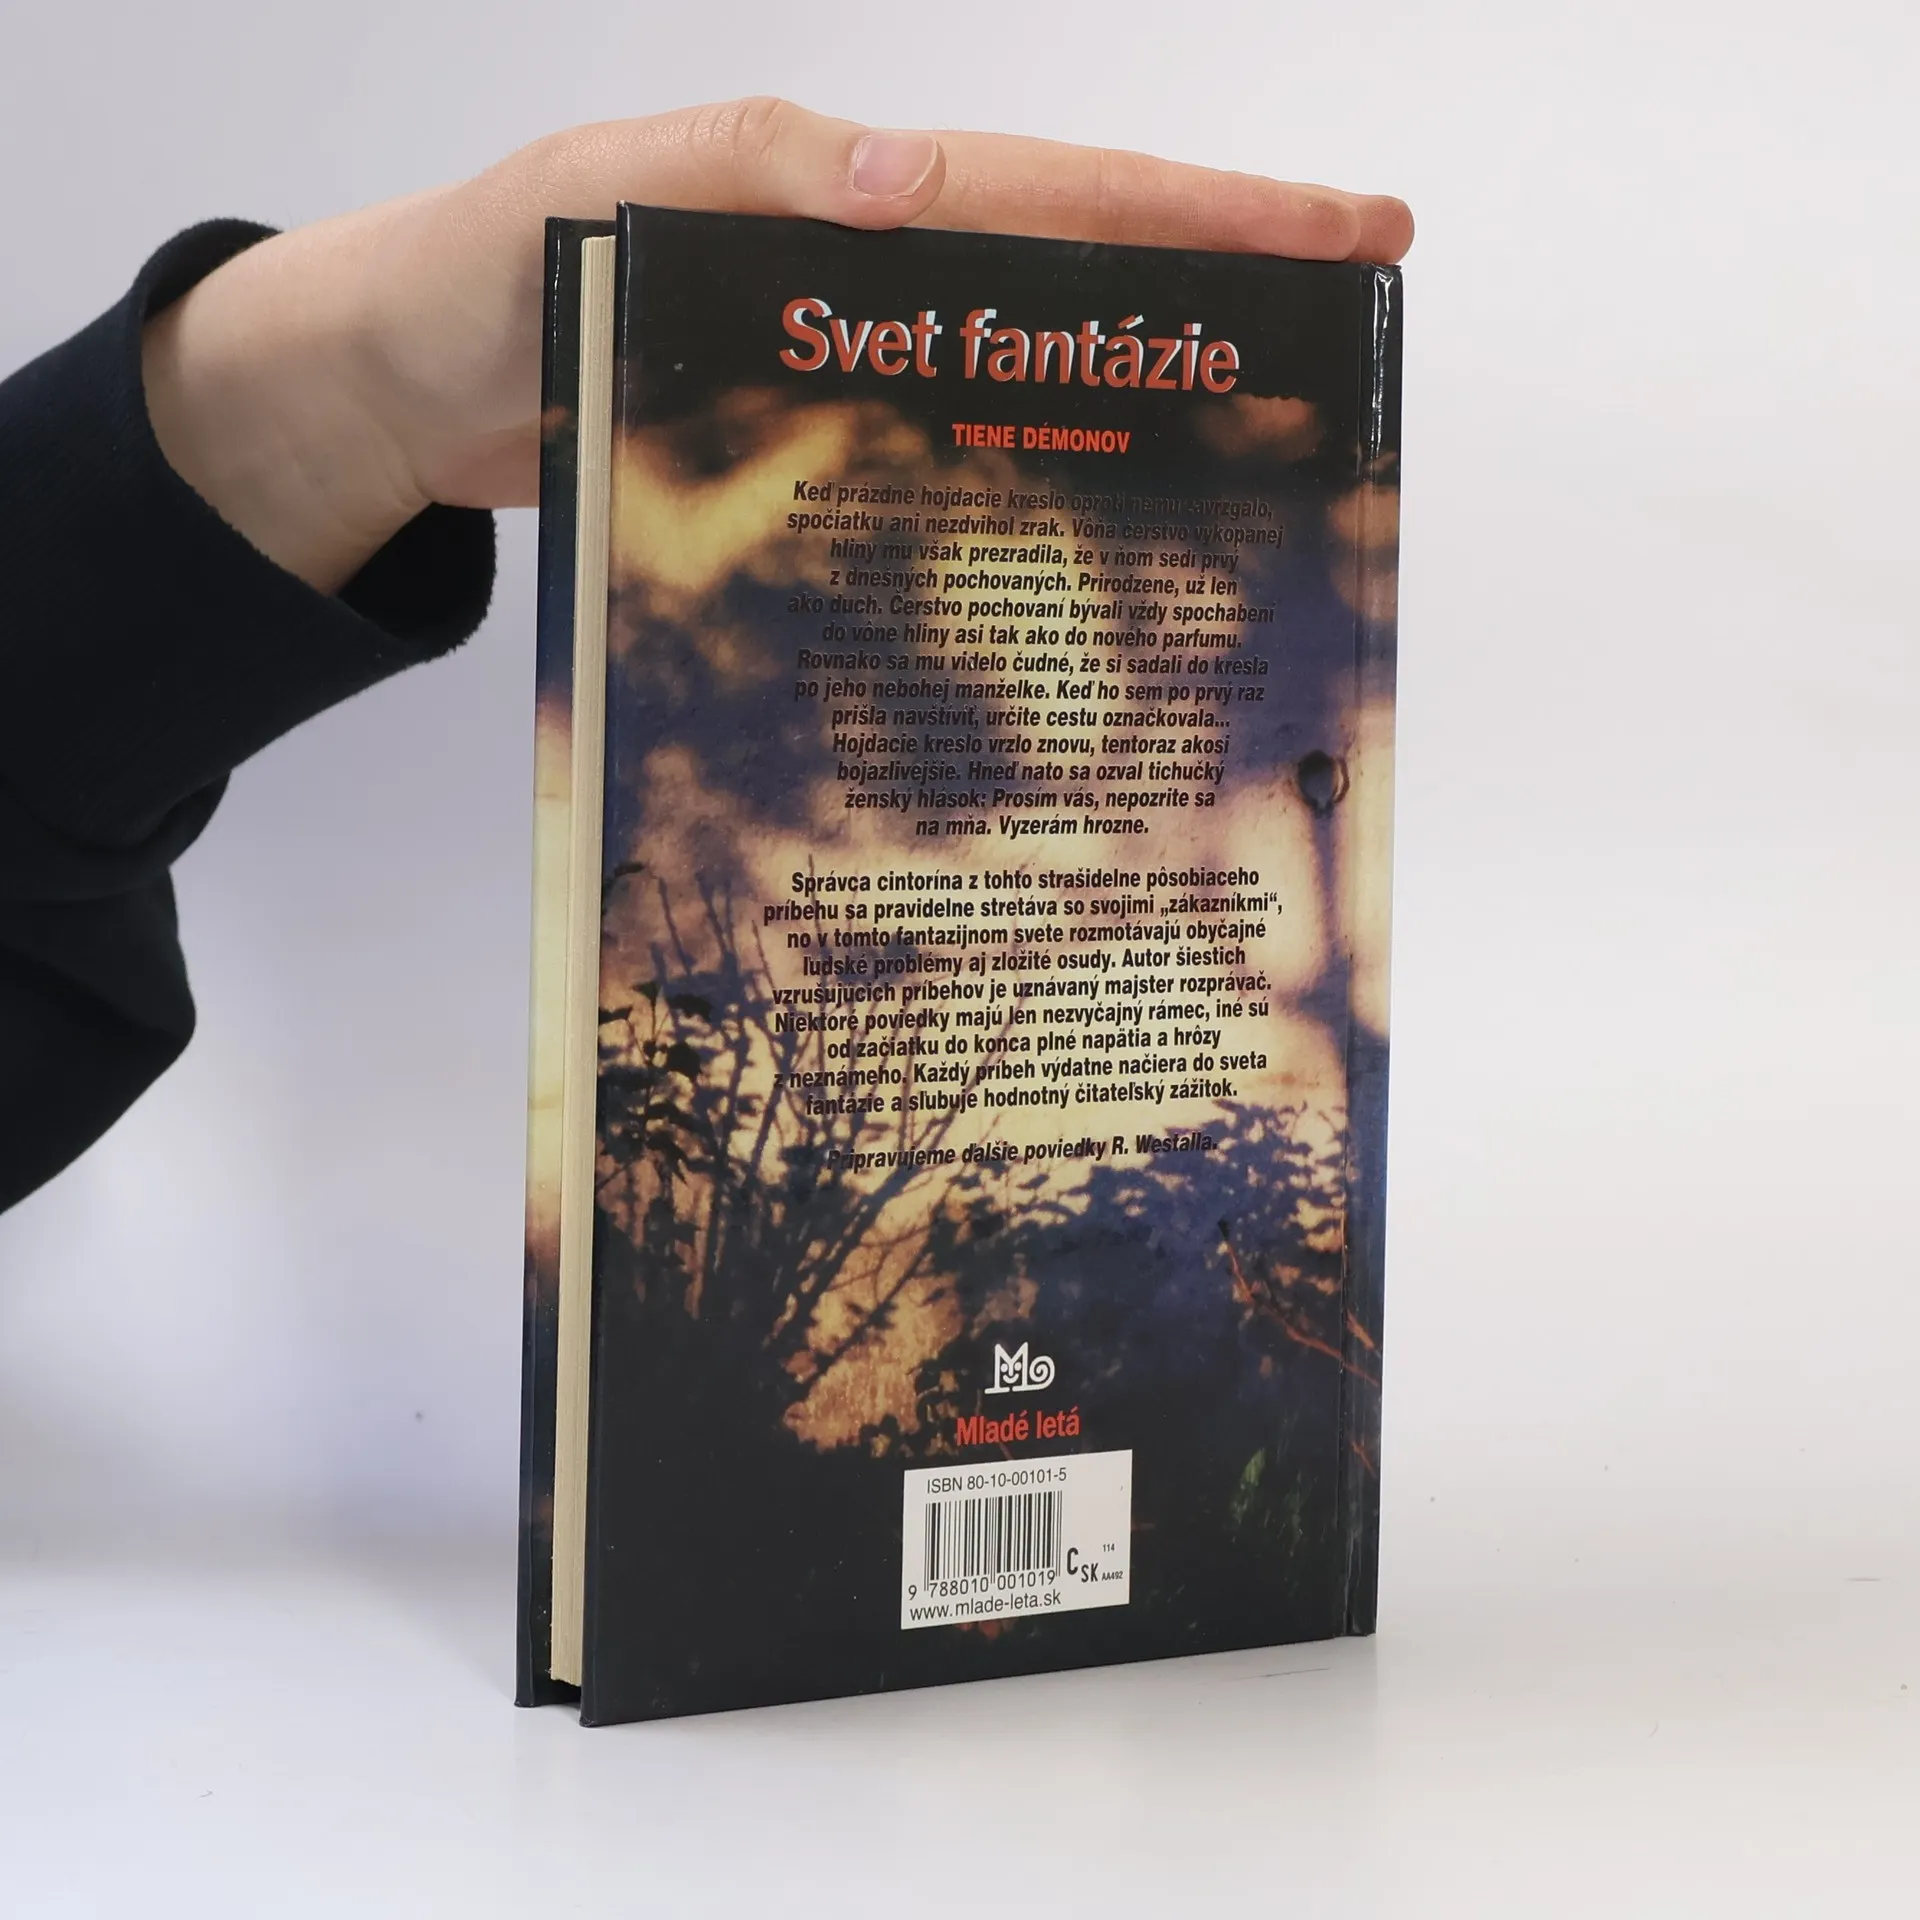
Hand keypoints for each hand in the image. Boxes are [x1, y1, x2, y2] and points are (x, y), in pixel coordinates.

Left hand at [141, 98, 1412, 594]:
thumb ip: (731, 174)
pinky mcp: (814, 460)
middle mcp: (869, 286)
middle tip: (1353, 338)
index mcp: (841, 201)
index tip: (1344, 232)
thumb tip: (905, 180)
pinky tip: (1089, 548)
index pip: (1053, 195)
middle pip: (1075, 282)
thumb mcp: (585, 198)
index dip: (1203, 215)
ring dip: (1145, 406)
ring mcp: (849, 379)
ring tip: (1271, 456)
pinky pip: (945, 469)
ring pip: (1027, 383)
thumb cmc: (478, 277)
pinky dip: (1025, 494)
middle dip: (1221, 298)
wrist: (404, 394)